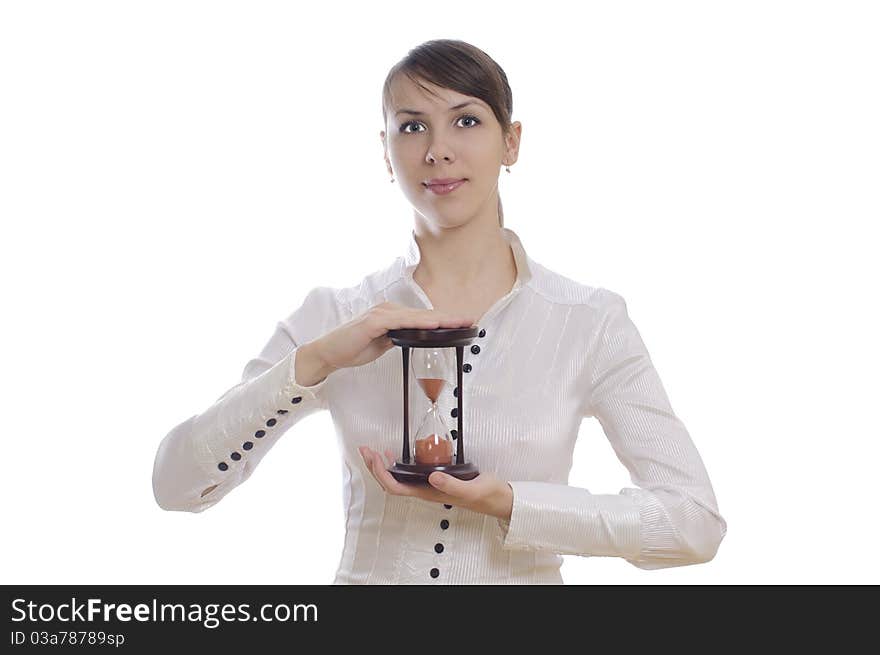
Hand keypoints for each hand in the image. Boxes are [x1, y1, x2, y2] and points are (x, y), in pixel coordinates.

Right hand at [313, 302, 475, 371]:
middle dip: (448, 318)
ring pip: (416, 316)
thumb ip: (398, 338)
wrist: (329, 353)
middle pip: (424, 314)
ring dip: (439, 319)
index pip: (423, 318)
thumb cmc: (353, 347)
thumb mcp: (382, 344)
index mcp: (392, 315)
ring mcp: (381, 314)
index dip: (444, 320)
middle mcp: (388, 310)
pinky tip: (433, 324)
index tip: (464, 323)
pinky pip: (401, 321)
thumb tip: (414, 339)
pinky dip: (418, 323)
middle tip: (470, 320)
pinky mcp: (373, 322)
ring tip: (458, 322)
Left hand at [358, 446, 512, 520]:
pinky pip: (407, 474)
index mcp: (430, 493)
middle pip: (391, 483)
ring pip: (397, 479)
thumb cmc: (486, 494)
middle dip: (375, 467)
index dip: (382, 474)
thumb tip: (432, 477)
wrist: (498, 499)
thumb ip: (452, 485)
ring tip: (373, 451)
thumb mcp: (471, 488)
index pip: (396, 488)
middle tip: (366, 449)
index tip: (376, 457)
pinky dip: (396, 464)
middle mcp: (425, 490)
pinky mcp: (434, 479)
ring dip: (382, 466)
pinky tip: (395, 455)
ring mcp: (428, 485)